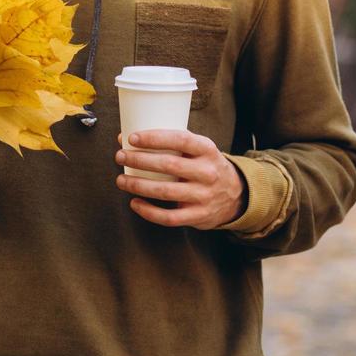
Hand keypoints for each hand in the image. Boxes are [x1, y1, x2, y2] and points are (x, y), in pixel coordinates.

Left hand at [114, 129, 246, 229]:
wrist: (235, 195)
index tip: (132, 138)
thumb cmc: (204, 166)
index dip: (155, 138)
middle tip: (120, 156)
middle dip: (139, 160)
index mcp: (207, 150)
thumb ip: (171, 144)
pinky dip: (148, 211)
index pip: (181, 139)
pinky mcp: (198, 216)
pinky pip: (169, 217)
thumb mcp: (198, 150)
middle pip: (168, 165)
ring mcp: (204, 196)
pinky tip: (134, 203)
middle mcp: (208, 173)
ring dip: (138, 185)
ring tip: (121, 180)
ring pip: (165, 192)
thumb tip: (125, 137)